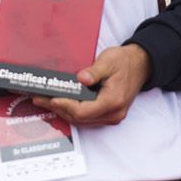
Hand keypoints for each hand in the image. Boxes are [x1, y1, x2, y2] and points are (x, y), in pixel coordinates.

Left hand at [34, 44, 151, 126]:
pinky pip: (85, 117)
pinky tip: (58, 103)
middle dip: (57, 108)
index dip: (65, 106)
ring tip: (43, 100)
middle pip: (79, 117)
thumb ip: (94, 71)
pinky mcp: (107, 114)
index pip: (84, 111)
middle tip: (39, 98)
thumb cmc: (125, 62)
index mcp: (113, 101)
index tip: (51, 98)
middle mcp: (113, 113)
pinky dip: (70, 111)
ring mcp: (111, 116)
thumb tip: (81, 78)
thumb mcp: (109, 61)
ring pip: (81, 120)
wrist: (141, 65)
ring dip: (62, 110)